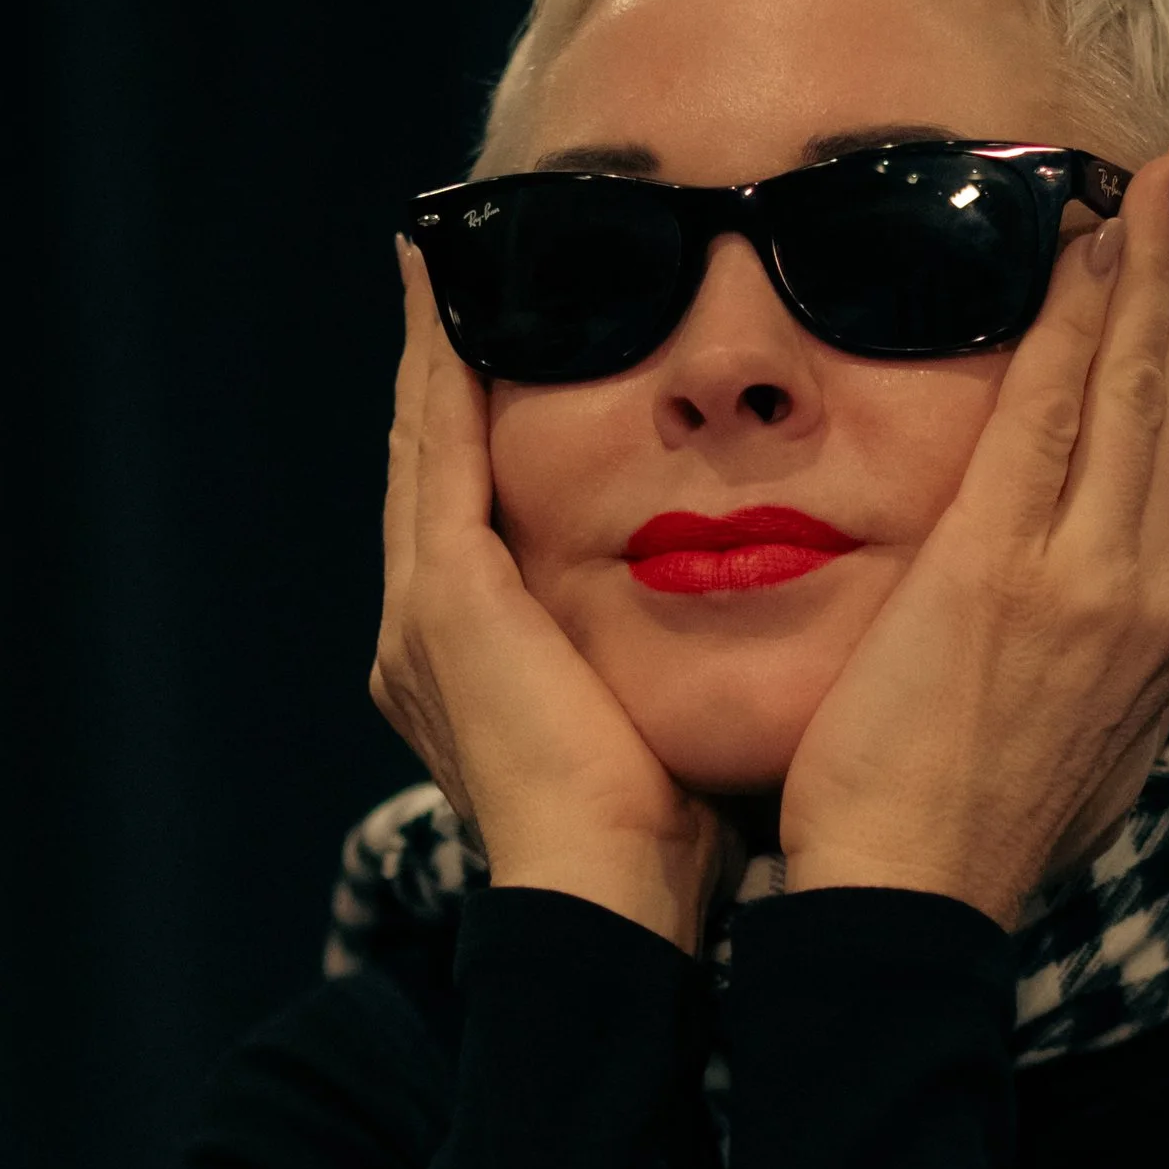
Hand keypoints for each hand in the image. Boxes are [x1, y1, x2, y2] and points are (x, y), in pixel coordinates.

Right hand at [371, 237, 745, 950]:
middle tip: (445, 275)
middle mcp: (423, 636)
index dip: (474, 432)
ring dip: (431, 349)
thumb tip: (748, 607)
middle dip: (438, 373)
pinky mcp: (444, 599)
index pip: (473, 520)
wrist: (613, 905)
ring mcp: (423, 614)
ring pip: (420, 444)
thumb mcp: (661, 721)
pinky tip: (447, 289)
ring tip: (440, 262)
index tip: (498, 347)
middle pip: (428, 470)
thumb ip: (667, 658)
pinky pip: (437, 447)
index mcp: (474, 670)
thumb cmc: (665, 841)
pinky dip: (439, 363)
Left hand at [778, 125, 1168, 930]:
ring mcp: (1090, 580)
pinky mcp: (1007, 569)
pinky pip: (1049, 409)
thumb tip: (1088, 622)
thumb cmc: (957, 834)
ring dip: (1155, 265)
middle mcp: (1149, 596)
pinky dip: (1077, 317)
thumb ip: (1081, 658)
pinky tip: (1086, 241)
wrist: (912, 909)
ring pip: (1137, 387)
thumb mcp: (1064, 741)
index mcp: (1160, 635)